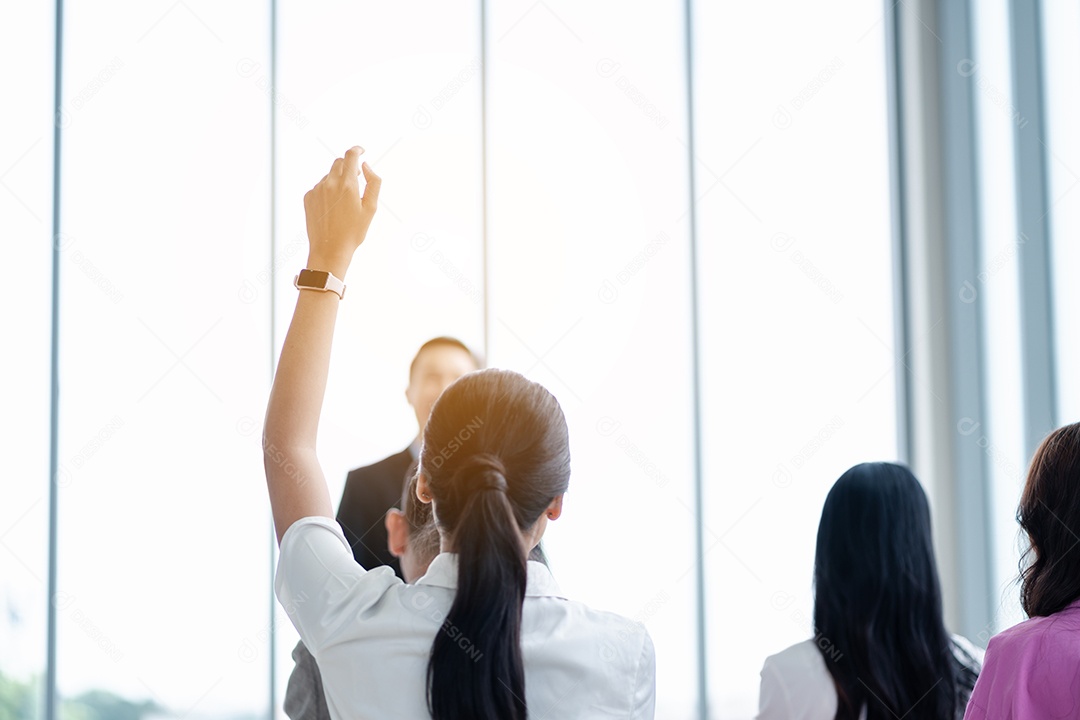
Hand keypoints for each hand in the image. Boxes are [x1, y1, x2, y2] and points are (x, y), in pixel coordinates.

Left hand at [303, 146, 381, 277]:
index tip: (361, 151)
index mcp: (347, 185)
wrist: (329, 250)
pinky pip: (320, 186)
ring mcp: (317, 189)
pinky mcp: (308, 197)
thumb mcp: (371, 208)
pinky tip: (333, 207)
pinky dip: (328, 190)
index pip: (351, 155)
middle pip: (339, 162)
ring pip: (329, 175)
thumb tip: (366, 166)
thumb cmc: (353, 231)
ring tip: (344, 202)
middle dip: (348, 165)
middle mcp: (330, 183)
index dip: (357, 150)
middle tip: (356, 178)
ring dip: (338, 180)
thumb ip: (373, 183)